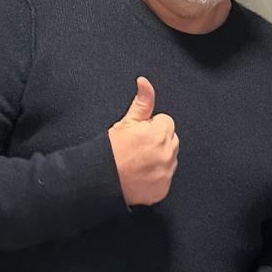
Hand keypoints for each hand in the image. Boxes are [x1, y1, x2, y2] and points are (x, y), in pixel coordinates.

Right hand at [108, 77, 177, 206]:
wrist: (100, 181)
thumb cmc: (110, 150)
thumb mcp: (125, 122)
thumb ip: (142, 102)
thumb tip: (145, 82)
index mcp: (159, 134)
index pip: (166, 121)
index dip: (150, 126)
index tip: (137, 134)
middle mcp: (167, 154)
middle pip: (172, 139)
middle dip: (158, 140)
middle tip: (137, 148)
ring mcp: (166, 173)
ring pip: (171, 158)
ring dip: (160, 157)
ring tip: (138, 161)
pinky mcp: (163, 189)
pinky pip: (166, 176)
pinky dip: (157, 175)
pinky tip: (141, 174)